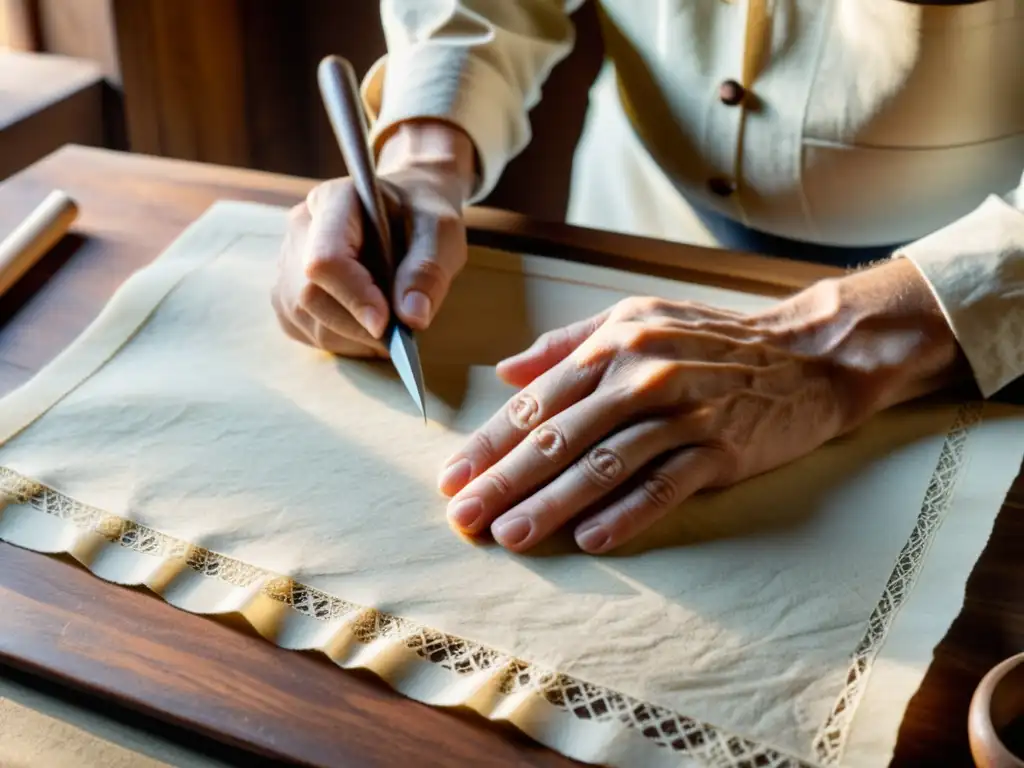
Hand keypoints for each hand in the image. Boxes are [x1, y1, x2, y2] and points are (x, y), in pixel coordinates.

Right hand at [272, 121, 474, 356]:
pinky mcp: (287, 288)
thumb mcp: (441, 233)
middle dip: (356, 327)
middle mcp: (302, 226)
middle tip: (398, 335)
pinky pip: (299, 326)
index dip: (353, 296)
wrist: (406, 213)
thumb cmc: (422, 218)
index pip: (326, 258)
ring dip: (349, 338)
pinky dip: (337, 339)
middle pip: (309, 294)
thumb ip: (428, 271)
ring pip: (302, 316)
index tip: (387, 324)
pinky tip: (365, 330)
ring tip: (388, 331)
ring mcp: (287, 257)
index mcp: (335, 200)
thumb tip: (412, 317)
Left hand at [438, 259, 964, 553]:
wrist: (808, 352)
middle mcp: (641, 374)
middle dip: (504, 481)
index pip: (537, 402)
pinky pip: (665, 484)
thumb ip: (566, 344)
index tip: (452, 478)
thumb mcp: (635, 319)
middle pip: (559, 437)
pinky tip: (592, 539)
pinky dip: (628, 513)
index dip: (490, 444)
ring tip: (511, 536)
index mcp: (612, 344)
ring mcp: (683, 411)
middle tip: (464, 518)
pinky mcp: (721, 447)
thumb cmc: (712, 339)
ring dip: (554, 505)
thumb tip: (504, 372)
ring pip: (604, 464)